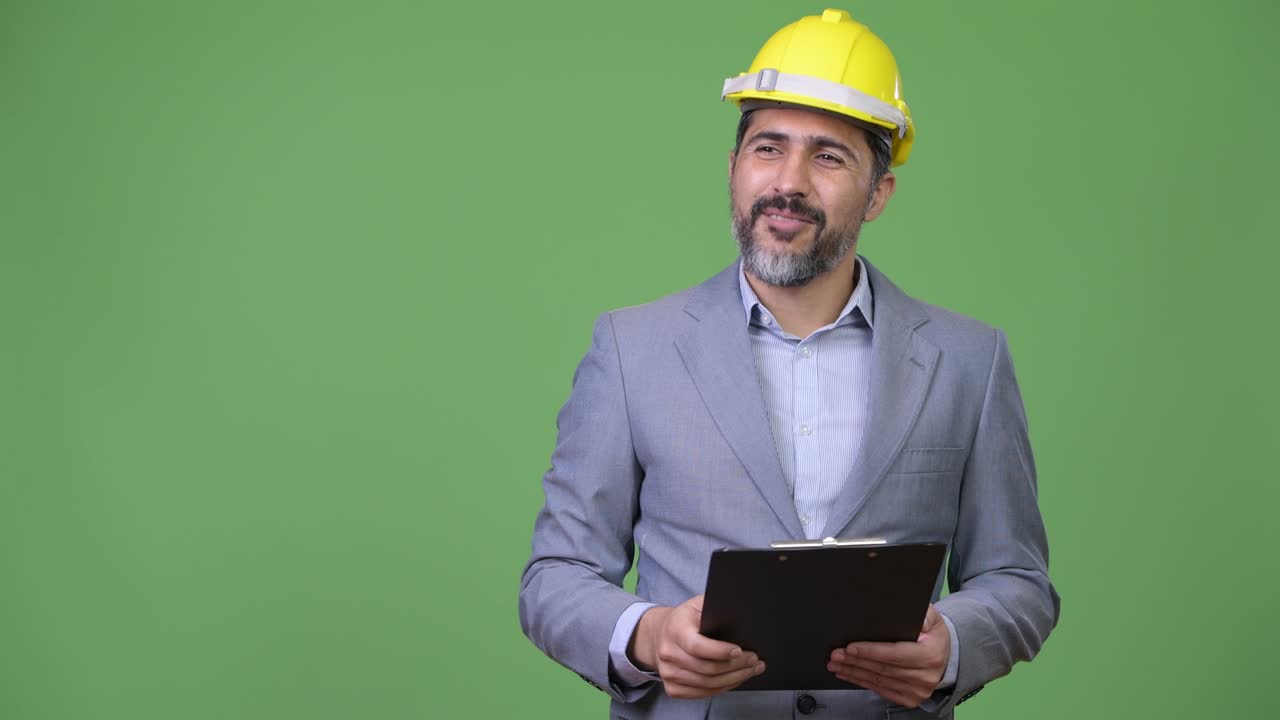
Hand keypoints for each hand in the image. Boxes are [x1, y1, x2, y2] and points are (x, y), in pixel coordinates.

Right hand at [629, 594, 765, 698]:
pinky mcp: (672, 688)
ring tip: (751, 670)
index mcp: (675, 629)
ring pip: (708, 684)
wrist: (659, 635)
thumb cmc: (685, 619)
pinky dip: (723, 688)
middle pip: (707, 669)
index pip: (697, 646)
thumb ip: (715, 607)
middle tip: (755, 660)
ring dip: (735, 679)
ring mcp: (668, 673)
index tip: (740, 650)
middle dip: (737, 666)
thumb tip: (742, 612)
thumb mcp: (697, 605)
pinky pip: (702, 694)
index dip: (720, 651)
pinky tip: (736, 679)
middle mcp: (668, 653)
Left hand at [827, 604, 950, 707]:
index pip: (895, 654)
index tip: (850, 647)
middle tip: (835, 654)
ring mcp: (917, 690)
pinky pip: (881, 690)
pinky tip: (848, 674)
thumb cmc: (933, 634)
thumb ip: (920, 612)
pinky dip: (862, 682)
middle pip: (883, 669)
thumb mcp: (931, 617)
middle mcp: (925, 676)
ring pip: (879, 681)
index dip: (871, 651)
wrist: (945, 656)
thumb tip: (901, 607)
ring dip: (854, 673)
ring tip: (835, 664)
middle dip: (856, 661)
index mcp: (930, 654)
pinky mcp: (909, 698)